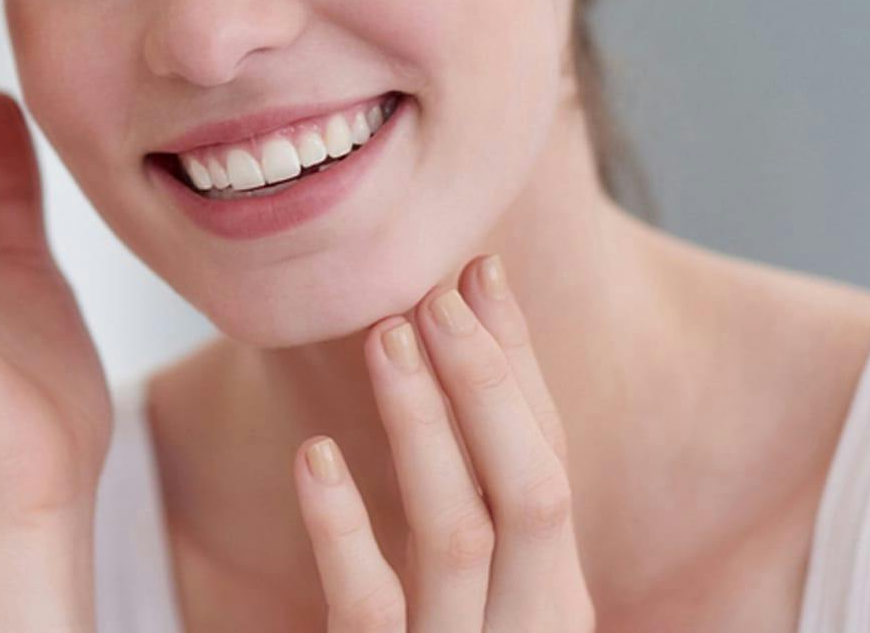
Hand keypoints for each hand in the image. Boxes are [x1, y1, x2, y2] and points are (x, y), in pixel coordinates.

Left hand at [292, 254, 594, 631]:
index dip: (519, 365)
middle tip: (437, 287)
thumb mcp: (486, 605)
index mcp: (555, 600)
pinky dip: (343, 532)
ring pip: (457, 537)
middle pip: (533, 493)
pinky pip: (368, 614)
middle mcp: (531, 629)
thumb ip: (485, 522)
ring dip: (424, 427)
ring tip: (385, 334)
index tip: (483, 272)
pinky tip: (314, 458)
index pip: (549, 461)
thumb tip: (463, 386)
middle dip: (489, 383)